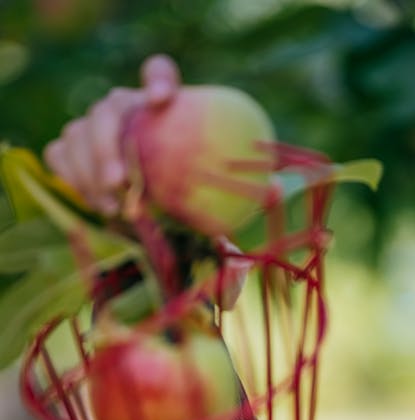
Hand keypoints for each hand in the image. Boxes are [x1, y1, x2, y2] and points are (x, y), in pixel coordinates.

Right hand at [43, 54, 180, 215]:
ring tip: (111, 207)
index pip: (159, 72)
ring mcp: (90, 126)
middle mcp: (118, 107)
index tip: (160, 98)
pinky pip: (57, 154)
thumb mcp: (190, 188)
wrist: (144, 212)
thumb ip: (195, 178)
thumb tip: (218, 204)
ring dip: (89, 173)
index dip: (158, 79)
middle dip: (107, 149)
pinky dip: (72, 179)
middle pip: (105, 113)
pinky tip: (94, 204)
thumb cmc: (173, 196)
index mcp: (155, 104)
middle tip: (118, 181)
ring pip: (77, 135)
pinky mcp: (67, 149)